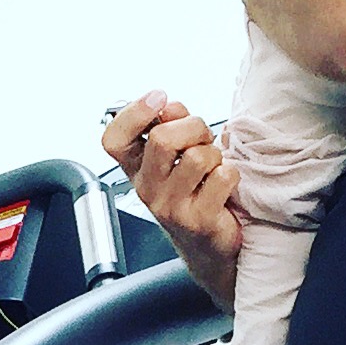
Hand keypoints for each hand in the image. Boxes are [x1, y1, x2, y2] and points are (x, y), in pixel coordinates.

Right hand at [101, 92, 239, 308]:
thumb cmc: (194, 193)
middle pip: (163, 139)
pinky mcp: (198, 220)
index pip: (114, 139)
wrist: (208, 245)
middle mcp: (148, 188)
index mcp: (136, 169)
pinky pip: (223, 176)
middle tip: (202, 139)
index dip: (134, 112)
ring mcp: (171, 207)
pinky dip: (231, 174)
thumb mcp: (176, 156)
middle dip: (194, 128)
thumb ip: (171, 125)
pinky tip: (223, 186)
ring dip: (215, 154)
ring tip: (213, 167)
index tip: (158, 98)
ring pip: (198, 156)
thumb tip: (170, 106)